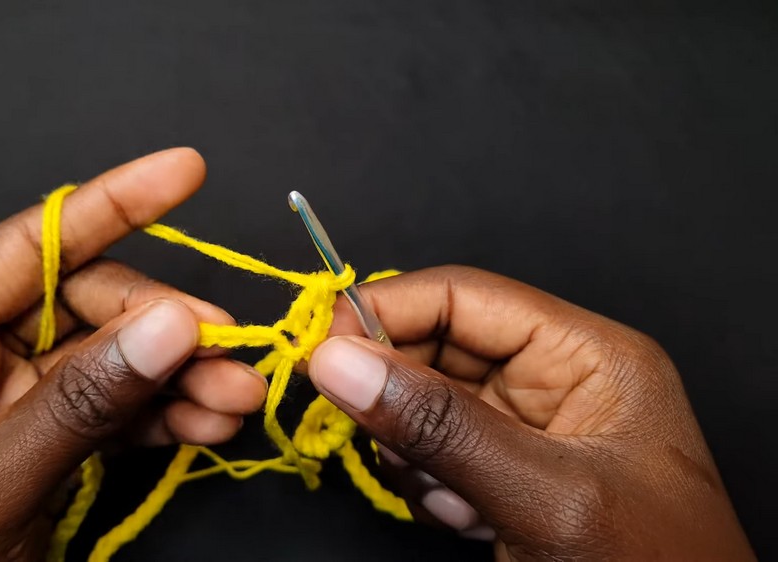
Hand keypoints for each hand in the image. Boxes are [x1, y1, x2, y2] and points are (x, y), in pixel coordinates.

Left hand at [0, 148, 266, 559]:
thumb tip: (169, 326)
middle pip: (85, 305)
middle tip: (229, 350)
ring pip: (114, 362)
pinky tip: (209, 424)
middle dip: (164, 324)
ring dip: (182, 375)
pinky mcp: (43, 449)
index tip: (184, 172)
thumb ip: (80, 403)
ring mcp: (9, 408)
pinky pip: (118, 413)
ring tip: (238, 399)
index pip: (26, 249)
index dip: (110, 205)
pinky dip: (167, 417)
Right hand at [308, 266, 753, 559]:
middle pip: (438, 348)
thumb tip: (340, 363)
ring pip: (427, 405)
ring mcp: (531, 432)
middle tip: (372, 435)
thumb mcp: (542, 495)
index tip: (324, 352)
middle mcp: (558, 381)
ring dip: (414, 452)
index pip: (465, 296)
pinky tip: (465, 521)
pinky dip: (428, 485)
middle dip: (398, 394)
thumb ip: (439, 425)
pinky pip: (435, 454)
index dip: (387, 311)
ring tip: (451, 499)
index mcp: (589, 356)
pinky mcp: (509, 476)